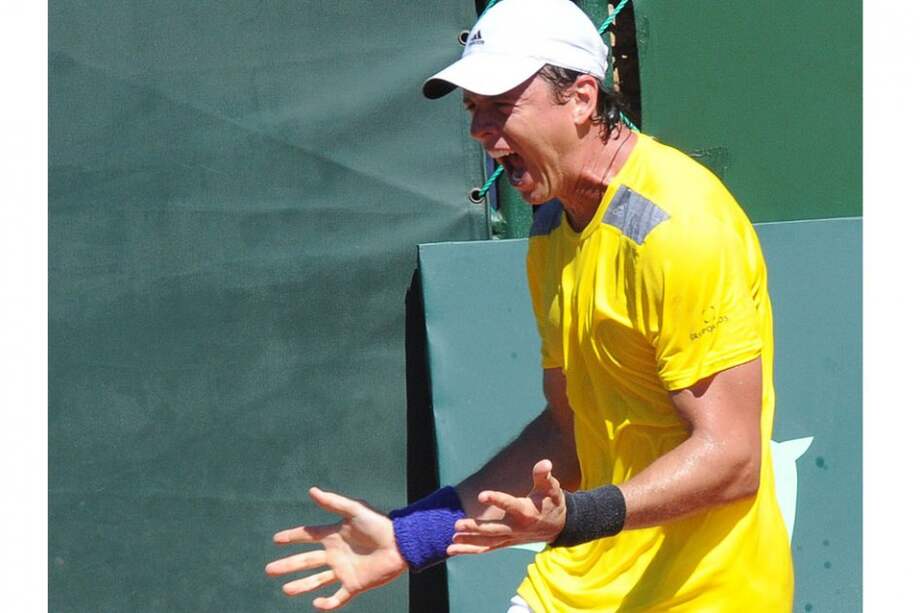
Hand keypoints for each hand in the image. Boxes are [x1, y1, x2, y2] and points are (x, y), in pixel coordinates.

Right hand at [265, 487, 407, 609]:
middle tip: (268, 570)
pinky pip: (338, 597)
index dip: (292, 537)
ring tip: (284, 589)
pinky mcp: (354, 585)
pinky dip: (327, 604)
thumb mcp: (355, 510)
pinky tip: (316, 604)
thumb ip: (333, 502)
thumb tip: (312, 490)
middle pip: (306, 560)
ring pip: (317, 580)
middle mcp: (335, 554)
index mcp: (334, 535)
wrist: (401, 544)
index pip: (308, 536)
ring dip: (301, 585)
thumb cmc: (379, 524)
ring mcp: (344, 570)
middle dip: (287, 565)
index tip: (276, 539)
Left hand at [447, 459, 565, 554]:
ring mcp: (510, 537)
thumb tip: (545, 463)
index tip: (482, 495)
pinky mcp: (506, 543)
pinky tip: (452, 549)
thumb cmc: (552, 503)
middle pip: (494, 530)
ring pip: (488, 542)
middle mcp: (517, 528)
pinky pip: (486, 548)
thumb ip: (544, 476)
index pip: (510, 505)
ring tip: (452, 540)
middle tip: (457, 524)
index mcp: (526, 512)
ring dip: (469, 542)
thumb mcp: (551, 488)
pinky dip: (470, 550)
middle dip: (475, 528)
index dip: (496, 500)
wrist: (559, 527)